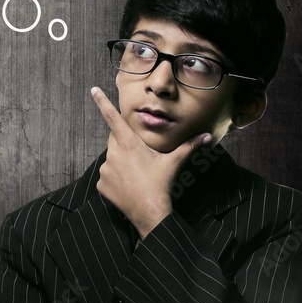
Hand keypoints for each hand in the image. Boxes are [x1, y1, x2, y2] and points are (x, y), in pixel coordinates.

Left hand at [90, 86, 211, 239]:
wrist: (150, 213)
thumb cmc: (161, 184)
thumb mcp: (174, 162)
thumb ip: (189, 146)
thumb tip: (207, 136)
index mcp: (128, 143)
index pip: (112, 117)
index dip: (102, 102)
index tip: (93, 90)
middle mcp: (113, 153)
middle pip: (115, 140)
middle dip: (125, 144)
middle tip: (140, 157)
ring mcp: (106, 169)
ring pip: (112, 160)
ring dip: (121, 163)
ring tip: (137, 176)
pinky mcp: (101, 184)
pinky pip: (108, 177)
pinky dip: (116, 180)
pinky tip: (129, 187)